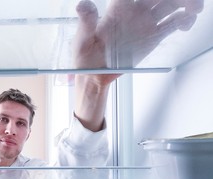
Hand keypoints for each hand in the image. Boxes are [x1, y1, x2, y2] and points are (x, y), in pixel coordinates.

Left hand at [73, 0, 203, 82]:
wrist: (95, 75)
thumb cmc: (84, 56)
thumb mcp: (81, 40)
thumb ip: (86, 22)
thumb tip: (83, 5)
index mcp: (117, 8)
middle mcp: (133, 11)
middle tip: (187, 1)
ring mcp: (145, 22)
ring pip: (170, 5)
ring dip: (184, 3)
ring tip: (193, 10)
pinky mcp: (153, 36)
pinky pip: (173, 23)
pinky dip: (184, 20)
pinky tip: (186, 24)